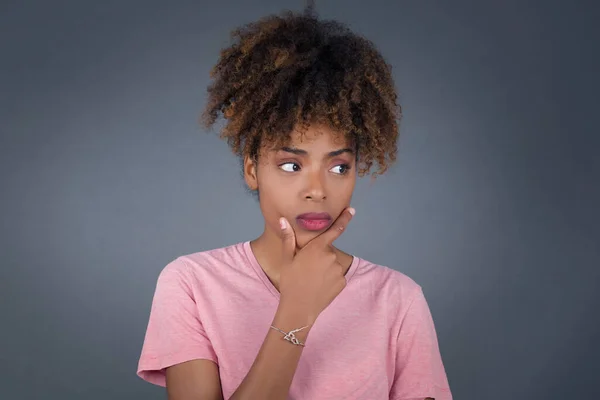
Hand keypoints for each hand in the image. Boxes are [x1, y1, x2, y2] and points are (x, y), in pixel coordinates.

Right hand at [276, 207, 355, 324]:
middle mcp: (331, 257)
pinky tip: (318, 286)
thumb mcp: (287, 259)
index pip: (335, 229)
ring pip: (332, 264)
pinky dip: (329, 279)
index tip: (352, 210)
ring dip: (325, 268)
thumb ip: (288, 238)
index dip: (345, 218)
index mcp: (318, 248)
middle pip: (327, 251)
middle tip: (306, 268)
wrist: (299, 308)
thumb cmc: (290, 281)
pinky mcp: (342, 282)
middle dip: (319, 256)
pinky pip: (337, 276)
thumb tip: (283, 220)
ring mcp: (339, 270)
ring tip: (311, 279)